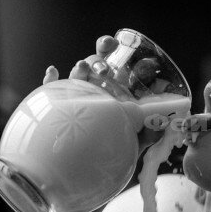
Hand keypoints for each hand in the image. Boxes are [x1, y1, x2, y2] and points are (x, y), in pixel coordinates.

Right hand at [42, 35, 162, 154]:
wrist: (87, 168)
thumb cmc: (112, 148)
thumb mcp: (134, 141)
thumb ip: (148, 134)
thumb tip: (160, 126)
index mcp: (112, 87)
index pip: (111, 61)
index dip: (108, 47)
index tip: (112, 44)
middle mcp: (93, 87)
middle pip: (93, 64)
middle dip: (97, 60)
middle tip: (104, 70)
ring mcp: (74, 95)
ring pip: (74, 75)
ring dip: (78, 68)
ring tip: (82, 67)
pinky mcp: (56, 106)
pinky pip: (50, 90)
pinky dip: (50, 80)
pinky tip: (52, 72)